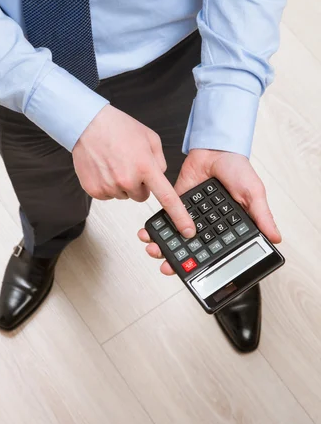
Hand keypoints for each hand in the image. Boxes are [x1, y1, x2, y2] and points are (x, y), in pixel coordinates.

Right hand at [72, 105, 195, 237]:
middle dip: (139, 184)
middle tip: (130, 165)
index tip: (186, 231)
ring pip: (124, 195)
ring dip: (122, 184)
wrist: (88, 124)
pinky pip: (108, 195)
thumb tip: (159, 176)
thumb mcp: (150, 138)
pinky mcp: (95, 190)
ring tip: (114, 163)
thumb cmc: (118, 128)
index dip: (179, 217)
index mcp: (145, 167)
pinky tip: (104, 168)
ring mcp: (110, 186)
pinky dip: (107, 184)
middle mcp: (127, 179)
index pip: (167, 197)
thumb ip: (159, 161)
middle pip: (141, 196)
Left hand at [138, 148, 281, 275]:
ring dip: (163, 246)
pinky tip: (148, 233)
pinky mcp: (176, 203)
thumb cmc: (238, 169)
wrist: (216, 147)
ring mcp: (190, 215)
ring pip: (175, 237)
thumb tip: (275, 238)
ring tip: (153, 249)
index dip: (203, 264)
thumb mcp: (253, 192)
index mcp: (226, 227)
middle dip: (177, 260)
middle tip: (165, 266)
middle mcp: (207, 225)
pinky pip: (165, 218)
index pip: (214, 252)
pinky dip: (156, 227)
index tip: (192, 275)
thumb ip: (261, 216)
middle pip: (191, 249)